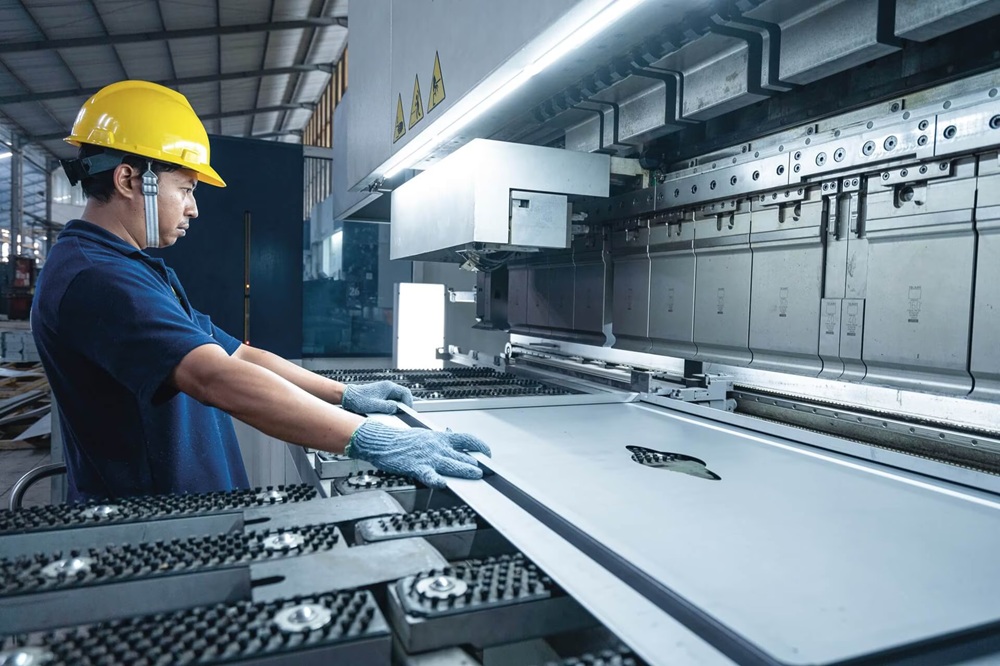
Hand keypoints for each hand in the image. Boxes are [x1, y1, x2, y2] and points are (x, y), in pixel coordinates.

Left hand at [341, 380, 413, 413]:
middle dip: (405, 405)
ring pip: (398, 399)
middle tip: (405, 413)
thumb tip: (396, 408)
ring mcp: (385, 392)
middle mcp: (388, 388)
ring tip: (398, 414)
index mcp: (388, 387)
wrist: (349, 397)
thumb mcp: (374, 405)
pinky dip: (393, 407)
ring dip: (398, 406)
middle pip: (403, 396)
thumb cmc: (358, 399)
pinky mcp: (382, 396)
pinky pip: (391, 401)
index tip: (407, 410)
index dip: (408, 402)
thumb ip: (387, 407)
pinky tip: (390, 413)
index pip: (405, 392)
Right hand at [346, 421, 491, 487]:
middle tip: (486, 471)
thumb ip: (440, 439)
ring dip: (466, 470)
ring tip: (476, 475)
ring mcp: (428, 457)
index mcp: (440, 438)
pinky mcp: (417, 467)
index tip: (487, 453)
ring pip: (452, 464)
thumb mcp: (425, 435)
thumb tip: (452, 436)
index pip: (466, 439)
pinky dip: (437, 480)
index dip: (480, 446)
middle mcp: (437, 447)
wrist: (383, 441)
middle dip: (476, 464)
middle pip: (463, 455)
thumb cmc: (402, 440)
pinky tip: (443, 484)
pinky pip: (430, 475)